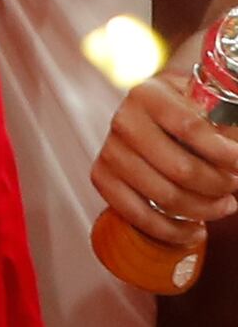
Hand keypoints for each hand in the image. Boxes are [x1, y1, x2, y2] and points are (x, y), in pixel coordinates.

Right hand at [98, 74, 237, 262]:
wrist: (151, 118)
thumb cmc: (189, 115)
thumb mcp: (205, 106)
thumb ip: (224, 122)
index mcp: (149, 95)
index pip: (191, 129)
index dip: (224, 154)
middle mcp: (124, 121)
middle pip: (180, 169)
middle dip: (218, 185)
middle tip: (234, 186)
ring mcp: (109, 151)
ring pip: (165, 196)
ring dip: (204, 209)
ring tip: (224, 205)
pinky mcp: (102, 178)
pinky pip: (139, 216)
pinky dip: (173, 231)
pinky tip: (196, 231)